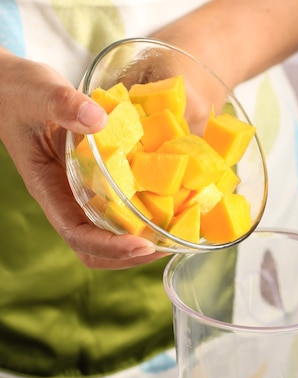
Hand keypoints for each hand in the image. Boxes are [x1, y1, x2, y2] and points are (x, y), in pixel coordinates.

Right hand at [0, 50, 165, 268]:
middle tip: (164, 247)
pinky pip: (117, 209)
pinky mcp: (95, 183)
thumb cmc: (21, 93)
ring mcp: (81, 194)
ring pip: (107, 235)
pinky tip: (167, 205)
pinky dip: (141, 214)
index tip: (141, 245)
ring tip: (170, 236)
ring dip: (137, 241)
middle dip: (127, 256)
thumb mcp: (40, 93)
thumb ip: (64, 104)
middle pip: (93, 249)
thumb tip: (98, 119)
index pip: (76, 234)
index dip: (109, 247)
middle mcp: (66, 199)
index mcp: (49, 189)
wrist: (15, 90)